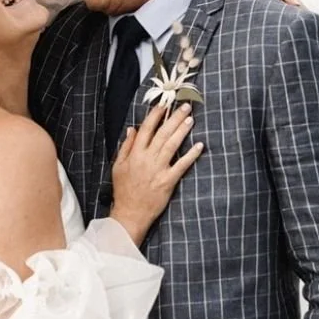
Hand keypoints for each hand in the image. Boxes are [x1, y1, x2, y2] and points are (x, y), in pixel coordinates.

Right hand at [110, 102, 203, 245]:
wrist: (130, 213)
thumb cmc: (124, 190)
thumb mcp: (118, 166)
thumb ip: (126, 146)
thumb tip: (131, 129)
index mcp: (135, 154)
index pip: (146, 129)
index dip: (156, 115)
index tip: (164, 105)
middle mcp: (147, 159)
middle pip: (162, 134)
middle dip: (174, 118)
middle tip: (185, 107)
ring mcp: (158, 170)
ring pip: (172, 145)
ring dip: (182, 131)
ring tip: (191, 119)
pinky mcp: (168, 181)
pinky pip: (181, 165)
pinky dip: (191, 155)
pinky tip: (199, 146)